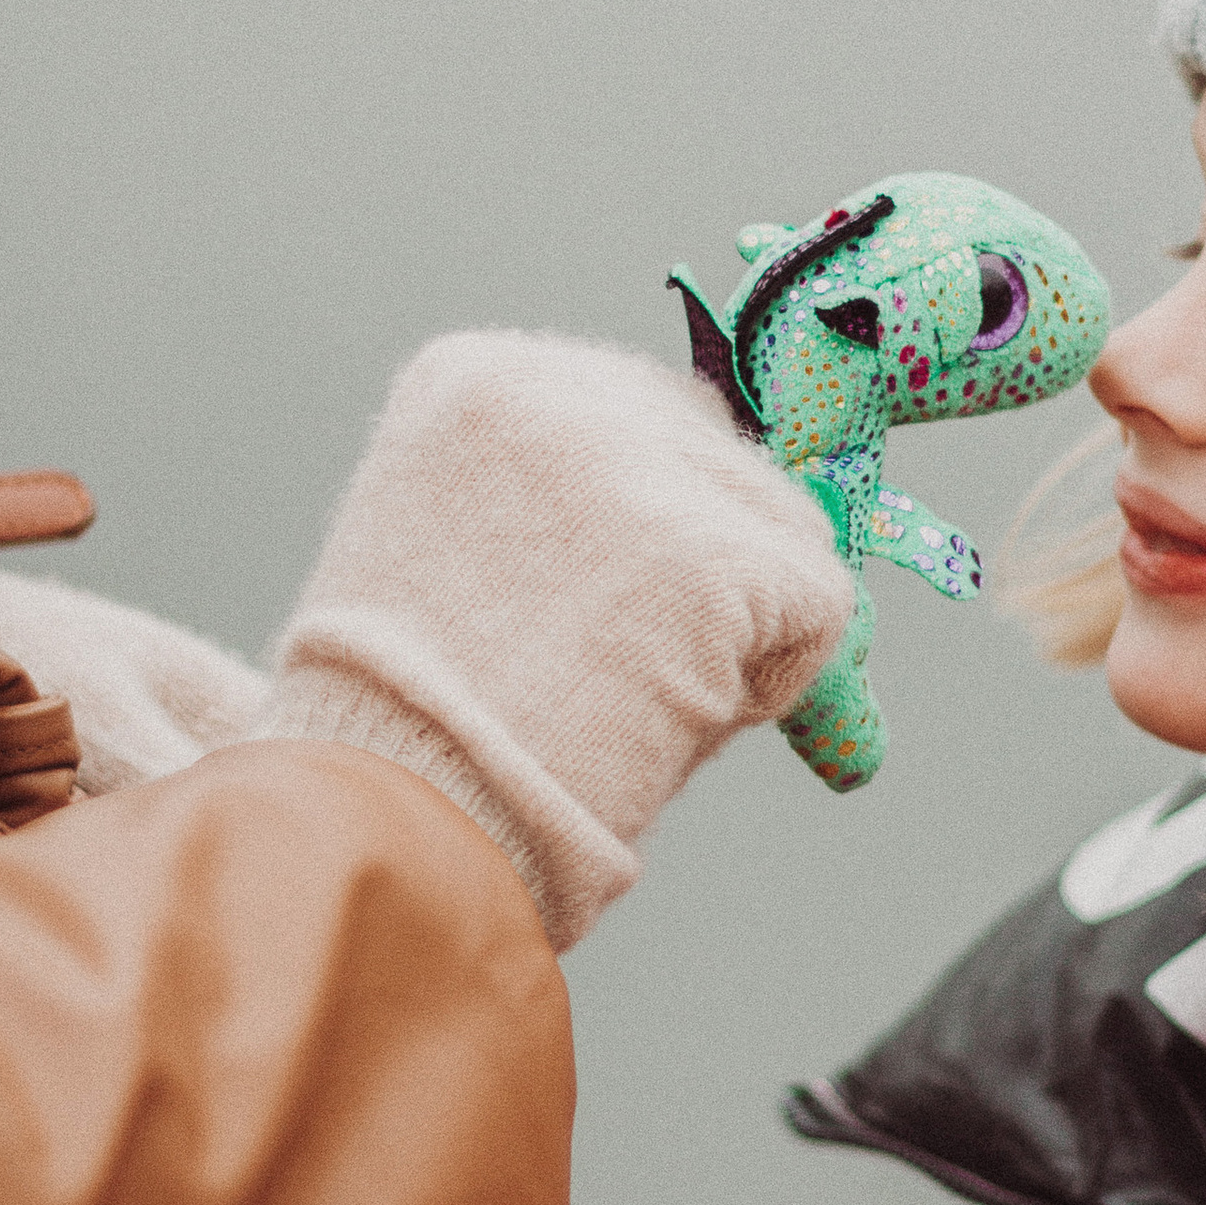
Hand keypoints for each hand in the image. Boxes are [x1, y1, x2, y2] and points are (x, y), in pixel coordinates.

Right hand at [263, 333, 852, 947]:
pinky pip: (820, 605)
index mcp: (472, 378)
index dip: (647, 528)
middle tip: (615, 673)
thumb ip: (569, 501)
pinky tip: (669, 724)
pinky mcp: (710, 556)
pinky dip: (778, 682)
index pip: (640, 409)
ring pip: (784, 528)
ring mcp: (633, 467)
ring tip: (625, 700)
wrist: (386, 827)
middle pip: (720, 454)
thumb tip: (718, 507)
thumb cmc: (410, 730)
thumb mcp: (452, 549)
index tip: (588, 611)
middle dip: (706, 572)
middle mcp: (549, 391)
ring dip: (740, 629)